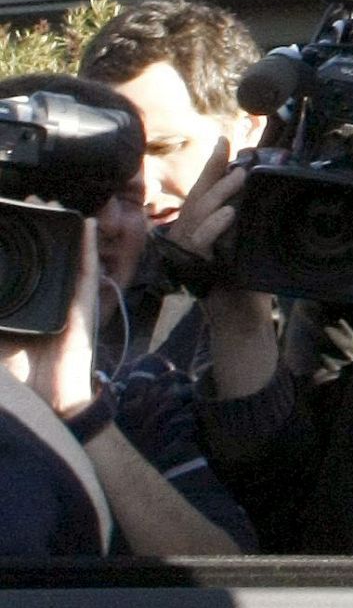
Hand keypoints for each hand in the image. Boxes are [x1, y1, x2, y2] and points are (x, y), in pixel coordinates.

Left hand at [20, 217, 97, 416]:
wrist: (45, 406)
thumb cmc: (19, 381)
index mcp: (24, 309)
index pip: (21, 271)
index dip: (16, 247)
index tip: (4, 221)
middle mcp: (48, 302)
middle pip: (47, 258)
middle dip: (39, 229)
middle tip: (29, 201)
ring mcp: (70, 304)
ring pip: (69, 258)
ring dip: (65, 230)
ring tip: (54, 203)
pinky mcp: (85, 308)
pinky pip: (88, 273)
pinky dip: (89, 248)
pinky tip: (86, 225)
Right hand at [161, 137, 276, 397]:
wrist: (242, 318)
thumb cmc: (246, 279)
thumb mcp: (249, 241)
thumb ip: (247, 216)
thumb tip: (261, 183)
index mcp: (202, 226)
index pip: (204, 189)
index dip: (213, 164)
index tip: (226, 139)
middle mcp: (190, 235)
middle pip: (197, 196)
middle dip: (214, 172)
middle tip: (236, 154)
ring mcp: (189, 251)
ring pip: (198, 214)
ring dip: (220, 193)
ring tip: (240, 176)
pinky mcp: (195, 267)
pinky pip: (200, 243)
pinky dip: (214, 227)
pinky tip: (230, 215)